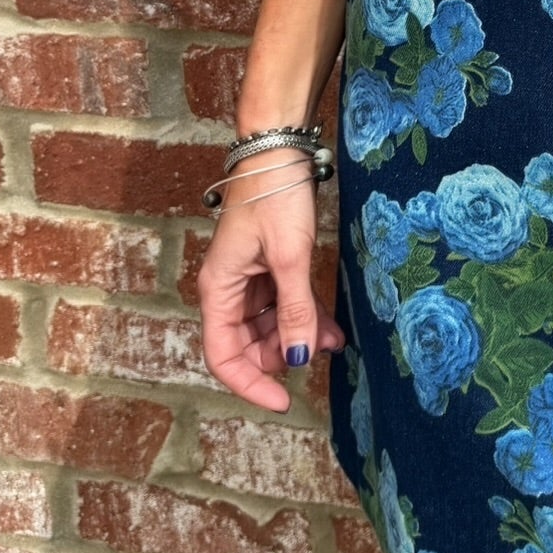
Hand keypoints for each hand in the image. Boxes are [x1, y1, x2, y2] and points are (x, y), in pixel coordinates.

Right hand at [197, 150, 345, 410]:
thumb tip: (297, 358)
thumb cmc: (273, 197)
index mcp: (219, 289)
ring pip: (268, 326)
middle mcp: (228, 289)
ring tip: (333, 341)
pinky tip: (331, 329)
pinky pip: (283, 305)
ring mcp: (249, 279)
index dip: (250, 383)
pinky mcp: (269, 267)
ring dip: (297, 337)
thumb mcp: (289, 257)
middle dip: (280, 356)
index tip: (282, 400)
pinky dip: (304, 317)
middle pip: (246, 344)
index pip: (222, 354)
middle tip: (316, 356)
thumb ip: (294, 309)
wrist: (279, 151)